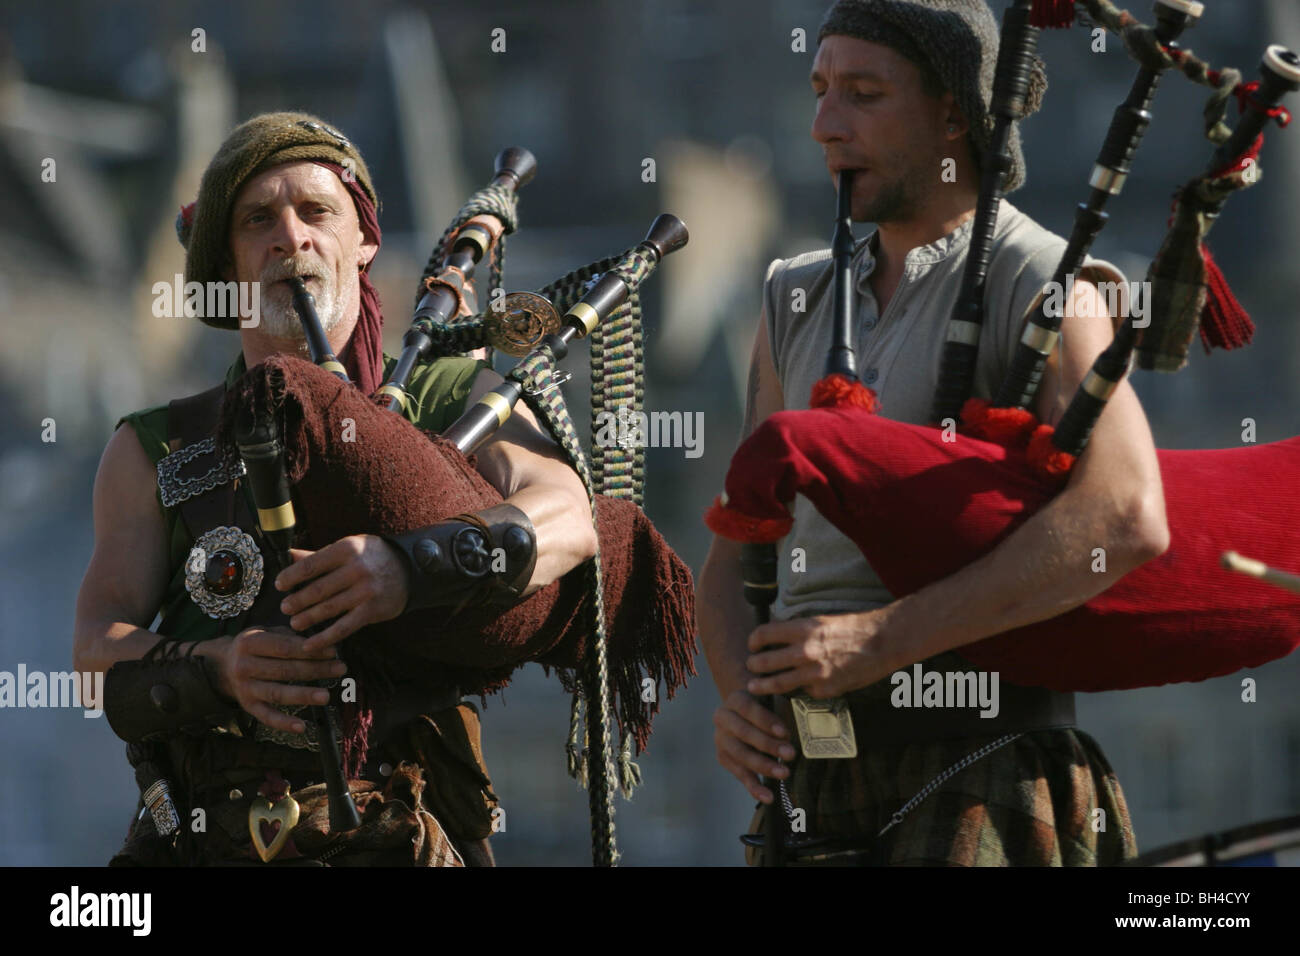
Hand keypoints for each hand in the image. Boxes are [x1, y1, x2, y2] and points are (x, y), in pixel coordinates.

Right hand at [209, 626, 347, 733]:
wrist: (222, 666)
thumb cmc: (255, 646)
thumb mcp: (266, 632)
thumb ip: (290, 636)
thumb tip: (322, 642)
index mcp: (250, 643)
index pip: (285, 648)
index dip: (310, 650)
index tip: (333, 652)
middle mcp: (244, 666)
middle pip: (285, 670)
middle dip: (315, 670)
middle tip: (341, 669)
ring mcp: (245, 688)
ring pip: (278, 693)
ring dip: (303, 695)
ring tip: (327, 696)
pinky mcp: (247, 706)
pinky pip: (267, 717)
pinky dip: (283, 723)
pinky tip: (302, 727)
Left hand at [274, 534, 408, 650]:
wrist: (410, 569)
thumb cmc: (372, 557)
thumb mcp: (348, 547)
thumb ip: (319, 555)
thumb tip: (288, 555)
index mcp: (346, 549)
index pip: (311, 565)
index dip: (291, 576)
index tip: (279, 585)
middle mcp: (356, 569)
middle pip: (317, 589)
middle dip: (297, 601)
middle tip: (284, 608)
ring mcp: (365, 591)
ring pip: (328, 609)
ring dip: (307, 618)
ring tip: (295, 623)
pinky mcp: (372, 611)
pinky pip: (343, 627)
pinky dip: (324, 638)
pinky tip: (310, 645)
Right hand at [713, 689, 796, 804]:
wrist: (745, 713)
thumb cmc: (767, 705)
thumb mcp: (772, 699)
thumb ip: (783, 707)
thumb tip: (808, 722)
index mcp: (735, 700)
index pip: (749, 709)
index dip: (766, 721)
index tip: (785, 732)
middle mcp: (722, 718)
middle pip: (744, 733)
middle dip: (768, 745)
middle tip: (790, 754)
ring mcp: (721, 740)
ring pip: (741, 755)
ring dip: (763, 766)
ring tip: (784, 774)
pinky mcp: (724, 758)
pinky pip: (740, 774)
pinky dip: (754, 787)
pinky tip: (768, 797)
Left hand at [746, 608, 896, 698]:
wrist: (883, 642)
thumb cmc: (853, 628)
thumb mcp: (820, 621)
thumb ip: (798, 632)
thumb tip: (777, 639)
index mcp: (803, 629)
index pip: (764, 635)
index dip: (754, 641)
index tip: (752, 645)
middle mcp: (805, 651)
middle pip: (765, 662)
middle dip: (754, 665)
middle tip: (750, 667)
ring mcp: (815, 674)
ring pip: (778, 684)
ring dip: (763, 685)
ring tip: (755, 687)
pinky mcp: (826, 690)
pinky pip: (805, 691)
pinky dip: (801, 689)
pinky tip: (800, 686)